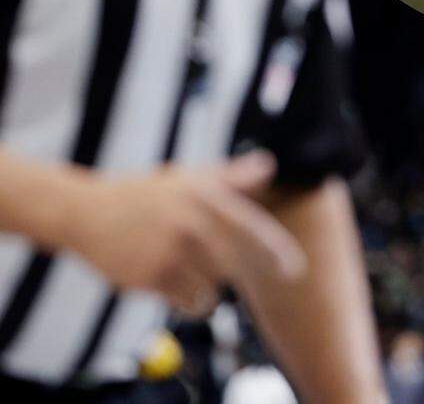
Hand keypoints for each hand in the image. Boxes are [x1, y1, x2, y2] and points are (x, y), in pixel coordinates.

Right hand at [62, 152, 305, 317]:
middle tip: (205, 258)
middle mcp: (192, 224)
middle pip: (235, 264)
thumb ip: (230, 176)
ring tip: (180, 264)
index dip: (275, 252)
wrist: (86, 213)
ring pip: (214, 288)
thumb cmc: (145, 195)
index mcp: (205, 197)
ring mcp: (171, 252)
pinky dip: (188, 299)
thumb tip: (268, 164)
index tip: (294, 272)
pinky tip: (171, 280)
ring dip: (206, 285)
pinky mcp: (152, 278)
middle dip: (229, 268)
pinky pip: (190, 302)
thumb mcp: (187, 178)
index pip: (252, 228)